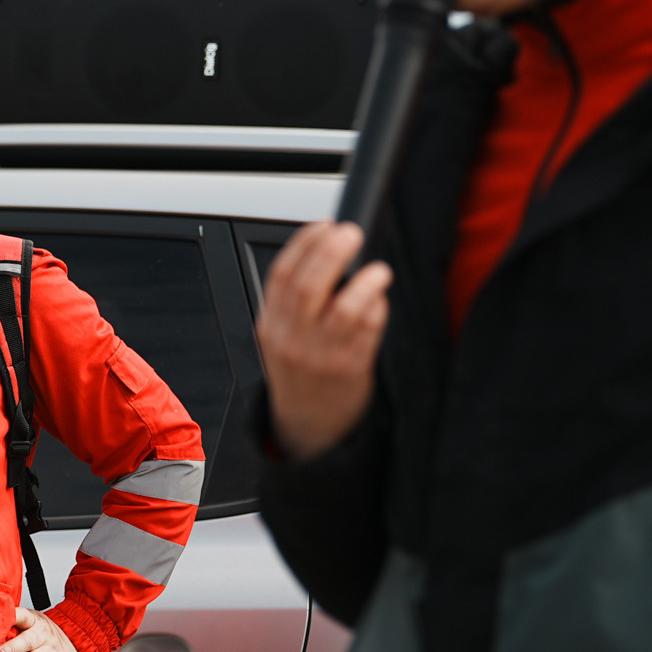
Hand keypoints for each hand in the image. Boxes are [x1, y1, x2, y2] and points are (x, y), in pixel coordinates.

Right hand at [256, 220, 390, 460]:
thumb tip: (327, 250)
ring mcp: (321, 357)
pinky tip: (381, 299)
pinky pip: (367, 332)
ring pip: (342, 310)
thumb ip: (294, 301)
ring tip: (377, 269)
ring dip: (363, 282)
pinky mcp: (350, 370)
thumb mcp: (281, 336)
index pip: (281, 274)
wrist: (307, 426)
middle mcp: (292, 341)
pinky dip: (377, 309)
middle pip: (308, 286)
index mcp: (270, 326)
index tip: (324, 224)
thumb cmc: (300, 374)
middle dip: (331, 252)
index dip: (304, 242)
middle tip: (351, 233)